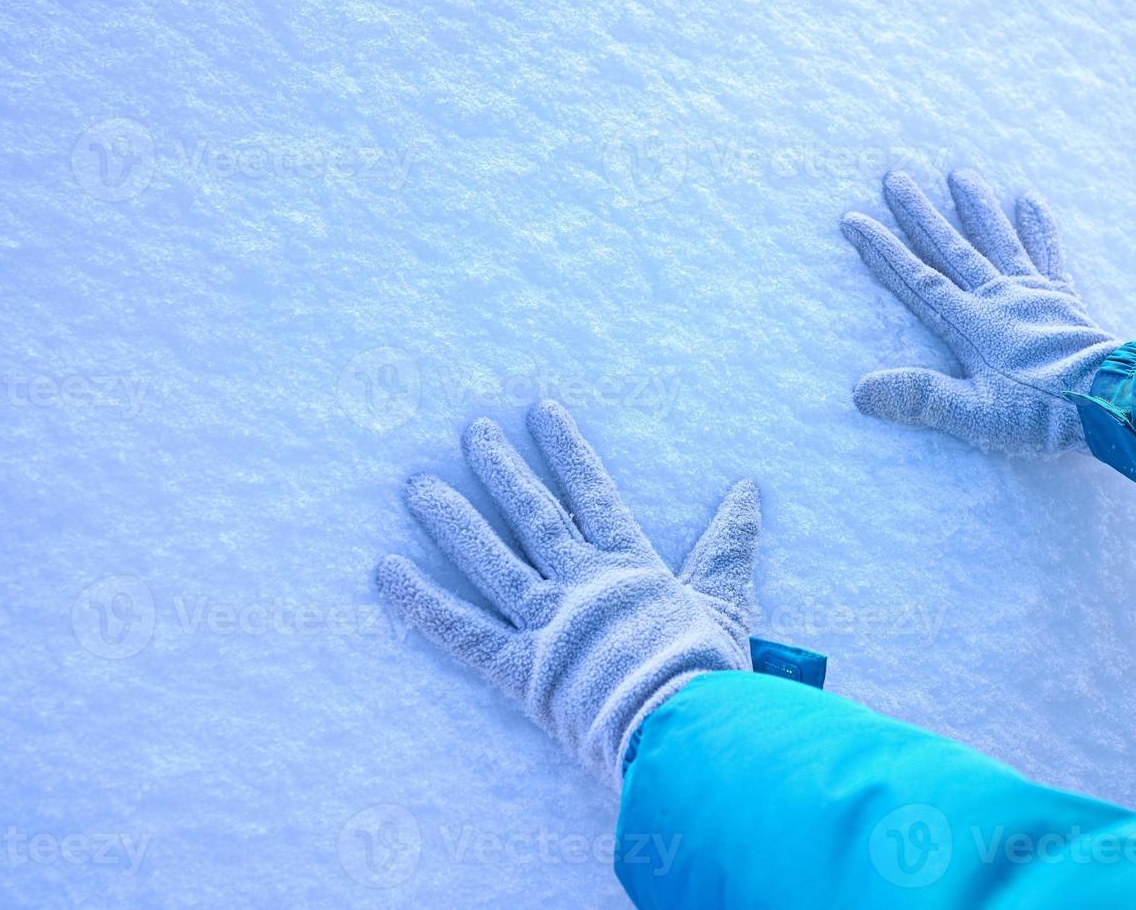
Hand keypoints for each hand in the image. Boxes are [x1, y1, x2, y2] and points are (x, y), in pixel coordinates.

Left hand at [376, 400, 760, 786]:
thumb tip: (749, 490)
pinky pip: (460, 631)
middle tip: (470, 431)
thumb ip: (729, 547)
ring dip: (453, 520)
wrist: (682, 724)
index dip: (567, 452)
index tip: (541, 412)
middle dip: (501, 470)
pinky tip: (385, 570)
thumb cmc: (709, 671)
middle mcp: (582, 584)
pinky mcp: (521, 669)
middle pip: (532, 516)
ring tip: (417, 485)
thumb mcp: (727, 602)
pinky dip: (421, 602)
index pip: (592, 495)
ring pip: (490, 560)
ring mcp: (548, 623)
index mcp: (631, 567)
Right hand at [841, 170, 1120, 453]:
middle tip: (896, 177)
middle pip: (951, 248)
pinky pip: (1048, 254)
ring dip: (977, 207)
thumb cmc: (1040, 413)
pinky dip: (1038, 226)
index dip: (883, 250)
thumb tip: (860, 390)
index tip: (855, 220)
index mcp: (970, 325)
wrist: (1109, 401)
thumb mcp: (973, 415)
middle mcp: (997, 298)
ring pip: (997, 240)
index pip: (917, 280)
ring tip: (960, 172)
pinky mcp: (1062, 298)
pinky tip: (1029, 199)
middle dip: (920, 214)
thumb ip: (920, 397)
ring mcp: (1032, 293)